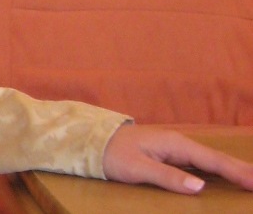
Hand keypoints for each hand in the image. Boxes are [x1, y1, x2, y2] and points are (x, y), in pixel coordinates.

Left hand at [102, 124, 252, 193]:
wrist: (90, 140)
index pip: (212, 160)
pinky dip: (215, 170)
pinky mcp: (168, 154)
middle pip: (216, 158)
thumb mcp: (137, 168)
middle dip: (240, 169)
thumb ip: (167, 177)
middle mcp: (178, 143)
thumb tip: (199, 188)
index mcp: (174, 144)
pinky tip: (222, 177)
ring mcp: (173, 148)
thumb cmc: (112, 154)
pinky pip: (198, 163)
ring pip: (209, 161)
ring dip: (230, 170)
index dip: (236, 172)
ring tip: (250, 180)